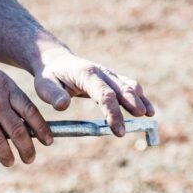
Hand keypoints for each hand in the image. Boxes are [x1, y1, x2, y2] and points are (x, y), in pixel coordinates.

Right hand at [0, 47, 52, 165]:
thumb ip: (4, 93)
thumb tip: (18, 115)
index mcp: (6, 87)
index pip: (30, 111)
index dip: (41, 128)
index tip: (48, 141)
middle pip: (18, 130)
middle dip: (27, 148)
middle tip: (30, 158)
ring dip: (6, 155)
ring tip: (10, 163)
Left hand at [31, 48, 155, 135]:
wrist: (56, 61)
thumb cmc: (50, 76)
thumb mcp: (44, 85)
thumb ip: (53, 95)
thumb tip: (62, 106)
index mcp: (86, 74)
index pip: (104, 94)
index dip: (113, 112)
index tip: (118, 131)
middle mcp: (101, 73)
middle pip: (121, 89)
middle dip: (131, 106)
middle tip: (137, 124)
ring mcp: (109, 75)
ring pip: (129, 86)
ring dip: (140, 100)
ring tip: (148, 116)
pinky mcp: (113, 79)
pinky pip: (130, 86)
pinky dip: (141, 97)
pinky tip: (149, 110)